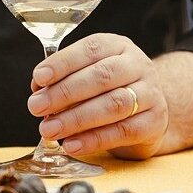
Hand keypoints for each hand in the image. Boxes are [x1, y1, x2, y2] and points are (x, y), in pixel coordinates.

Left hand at [27, 34, 169, 159]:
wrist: (149, 110)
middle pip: (102, 76)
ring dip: (77, 119)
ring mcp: (150, 93)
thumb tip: (39, 90)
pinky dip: (95, 140)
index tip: (39, 78)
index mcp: (118, 47)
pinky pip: (124, 131)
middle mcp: (138, 65)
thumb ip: (64, 79)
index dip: (63, 63)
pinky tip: (73, 145)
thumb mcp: (89, 75)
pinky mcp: (155, 121)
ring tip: (50, 130)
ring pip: (114, 104)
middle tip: (37, 107)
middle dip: (65, 93)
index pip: (90, 49)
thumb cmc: (110, 90)